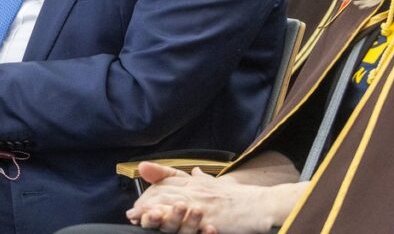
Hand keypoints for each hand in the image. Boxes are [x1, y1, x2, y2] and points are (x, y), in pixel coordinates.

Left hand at [127, 163, 288, 233]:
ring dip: (154, 211)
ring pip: (173, 204)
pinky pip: (188, 219)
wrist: (260, 205)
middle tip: (133, 214)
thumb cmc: (238, 198)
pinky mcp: (210, 216)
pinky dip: (174, 220)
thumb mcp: (215, 184)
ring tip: (141, 219)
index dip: (149, 192)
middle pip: (165, 193)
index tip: (137, 204)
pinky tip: (164, 224)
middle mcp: (196, 189)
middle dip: (146, 203)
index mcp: (196, 182)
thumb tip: (194, 171)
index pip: (167, 182)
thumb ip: (201, 178)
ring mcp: (202, 202)